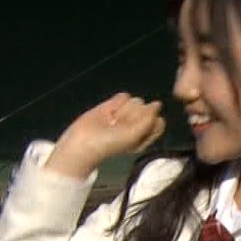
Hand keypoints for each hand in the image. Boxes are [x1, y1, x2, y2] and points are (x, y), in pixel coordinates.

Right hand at [45, 93, 165, 176]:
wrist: (82, 141)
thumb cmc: (110, 144)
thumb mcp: (134, 136)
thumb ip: (149, 120)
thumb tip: (157, 104)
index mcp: (145, 136)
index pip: (158, 121)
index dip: (150, 121)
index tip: (138, 127)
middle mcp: (137, 124)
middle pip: (147, 109)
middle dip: (134, 116)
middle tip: (119, 127)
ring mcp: (126, 113)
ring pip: (136, 101)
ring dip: (124, 110)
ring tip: (112, 122)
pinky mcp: (114, 105)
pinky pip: (123, 96)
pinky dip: (116, 103)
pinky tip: (109, 112)